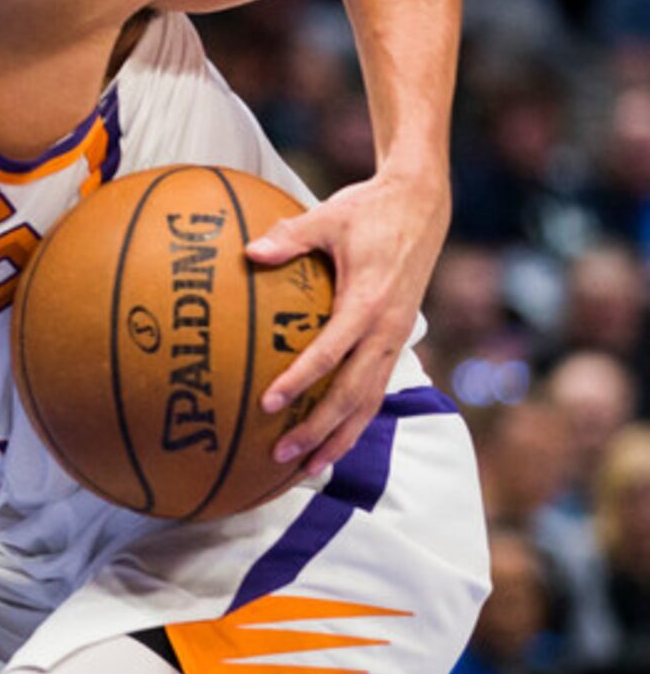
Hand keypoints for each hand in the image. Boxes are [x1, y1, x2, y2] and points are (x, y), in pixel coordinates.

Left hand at [248, 165, 448, 478]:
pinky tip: (329, 439)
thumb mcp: (329, 216)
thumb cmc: (369, 209)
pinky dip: (353, 419)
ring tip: (305, 469)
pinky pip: (374, 388)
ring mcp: (395, 339)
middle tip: (280, 454)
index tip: (268, 403)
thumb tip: (250, 251)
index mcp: (369, 303)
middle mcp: (387, 330)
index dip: (301, 381)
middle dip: (319, 429)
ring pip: (369, 402)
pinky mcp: (396, 340)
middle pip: (353, 394)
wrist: (422, 205)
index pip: (331, 353)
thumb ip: (290, 236)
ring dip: (338, 437)